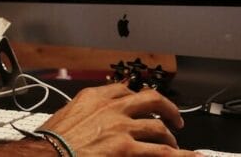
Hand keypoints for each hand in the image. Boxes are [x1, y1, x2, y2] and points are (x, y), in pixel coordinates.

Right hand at [37, 82, 196, 155]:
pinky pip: (162, 152)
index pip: (123, 90)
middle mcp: (111, 107)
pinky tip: (193, 156)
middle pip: (150, 100)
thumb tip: (87, 121)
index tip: (142, 105)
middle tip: (172, 119)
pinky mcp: (127, 150)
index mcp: (93, 97)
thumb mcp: (64, 117)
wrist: (47, 156)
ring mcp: (122, 128)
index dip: (137, 98)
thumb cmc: (49, 143)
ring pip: (158, 128)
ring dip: (169, 137)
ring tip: (174, 145)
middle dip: (165, 109)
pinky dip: (181, 154)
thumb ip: (82, 114)